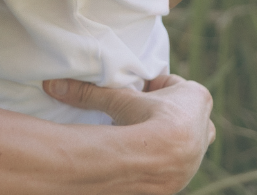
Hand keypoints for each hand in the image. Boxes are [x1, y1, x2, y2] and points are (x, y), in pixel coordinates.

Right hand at [44, 74, 214, 193]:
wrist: (162, 158)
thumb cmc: (146, 120)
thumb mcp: (117, 98)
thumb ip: (88, 91)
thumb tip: (51, 84)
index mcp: (197, 97)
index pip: (177, 86)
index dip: (156, 90)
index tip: (139, 94)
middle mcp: (205, 125)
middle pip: (185, 112)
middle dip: (165, 113)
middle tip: (140, 115)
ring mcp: (199, 152)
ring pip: (186, 138)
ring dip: (166, 136)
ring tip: (141, 137)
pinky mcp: (189, 172)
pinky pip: (179, 159)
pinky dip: (165, 156)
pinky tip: (146, 156)